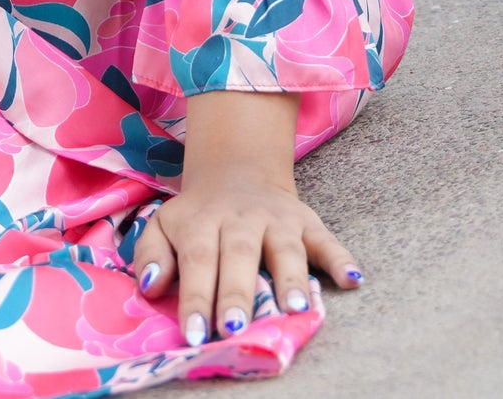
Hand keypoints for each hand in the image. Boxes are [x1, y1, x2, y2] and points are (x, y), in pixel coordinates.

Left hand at [130, 91, 362, 346]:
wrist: (236, 169)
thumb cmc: (198, 215)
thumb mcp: (164, 224)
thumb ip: (151, 253)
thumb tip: (150, 288)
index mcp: (202, 221)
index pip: (198, 259)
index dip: (196, 296)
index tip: (195, 333)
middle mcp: (240, 218)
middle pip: (239, 254)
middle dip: (238, 293)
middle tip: (237, 328)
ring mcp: (276, 218)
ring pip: (285, 247)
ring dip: (290, 276)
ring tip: (294, 306)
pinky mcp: (306, 220)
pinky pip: (326, 239)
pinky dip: (340, 258)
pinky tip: (352, 279)